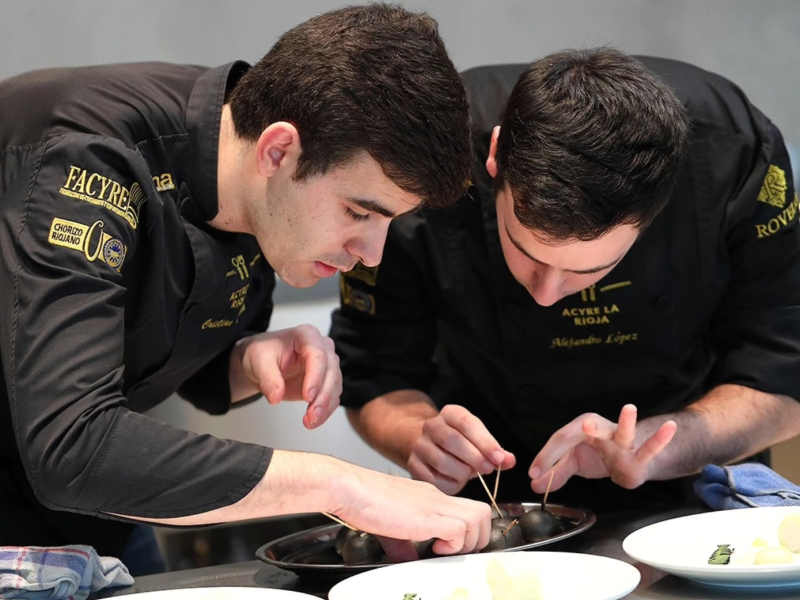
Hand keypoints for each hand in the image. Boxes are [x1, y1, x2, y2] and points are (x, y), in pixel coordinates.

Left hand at [234, 325, 340, 428]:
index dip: (315, 376)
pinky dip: (325, 410)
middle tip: (312, 415)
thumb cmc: (262, 354)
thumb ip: (268, 378)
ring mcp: (326, 364)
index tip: (307, 396)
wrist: (262, 364)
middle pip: (331, 371)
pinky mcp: (326, 380)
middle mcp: (322, 347)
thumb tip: (276, 396)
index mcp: (306, 335)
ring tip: (310, 421)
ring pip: (335, 385)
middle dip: (323, 396)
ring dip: (325, 406)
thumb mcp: (258, 361)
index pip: (317, 355)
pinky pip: (332, 396)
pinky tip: (314, 420)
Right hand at [335, 465, 492, 555]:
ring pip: (478, 518)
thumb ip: (404, 543)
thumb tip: (409, 559)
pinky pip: (459, 529)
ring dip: (468, 542)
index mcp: (430, 497)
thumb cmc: (362, 501)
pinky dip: (453, 544)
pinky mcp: (427, 516)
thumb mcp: (390, 525)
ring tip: (445, 550)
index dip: (469, 532)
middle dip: (478, 538)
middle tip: (456, 551)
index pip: (467, 510)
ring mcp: (434, 504)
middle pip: (482, 512)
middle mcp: (436, 497)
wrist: (348, 487)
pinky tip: (434, 548)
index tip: (453, 547)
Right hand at [406, 404, 514, 494]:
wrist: (430, 445)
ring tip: (469, 474)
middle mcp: (431, 425)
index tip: (499, 458)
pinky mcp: (413, 464)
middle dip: (474, 457)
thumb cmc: (460, 444)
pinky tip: (456, 481)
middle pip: (452, 440)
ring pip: (442, 461)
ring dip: (461, 473)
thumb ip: (495, 451)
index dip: (485, 441)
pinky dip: (449, 484)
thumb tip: (509, 460)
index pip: (467, 423)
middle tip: (488, 469)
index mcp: (450, 414)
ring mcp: (419, 445)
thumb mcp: (478, 440)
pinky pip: (433, 479)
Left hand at [528, 404, 676, 492]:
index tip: (535, 473)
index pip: (561, 440)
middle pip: (584, 429)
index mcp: (581, 430)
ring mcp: (620, 442)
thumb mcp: (573, 463)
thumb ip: (555, 472)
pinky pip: (650, 447)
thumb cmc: (599, 456)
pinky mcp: (638, 455)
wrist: (625, 461)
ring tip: (630, 409)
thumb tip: (535, 484)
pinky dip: (660, 439)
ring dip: (626, 422)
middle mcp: (600, 430)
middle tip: (584, 427)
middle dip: (579, 431)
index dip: (547, 457)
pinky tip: (669, 428)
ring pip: (622, 431)